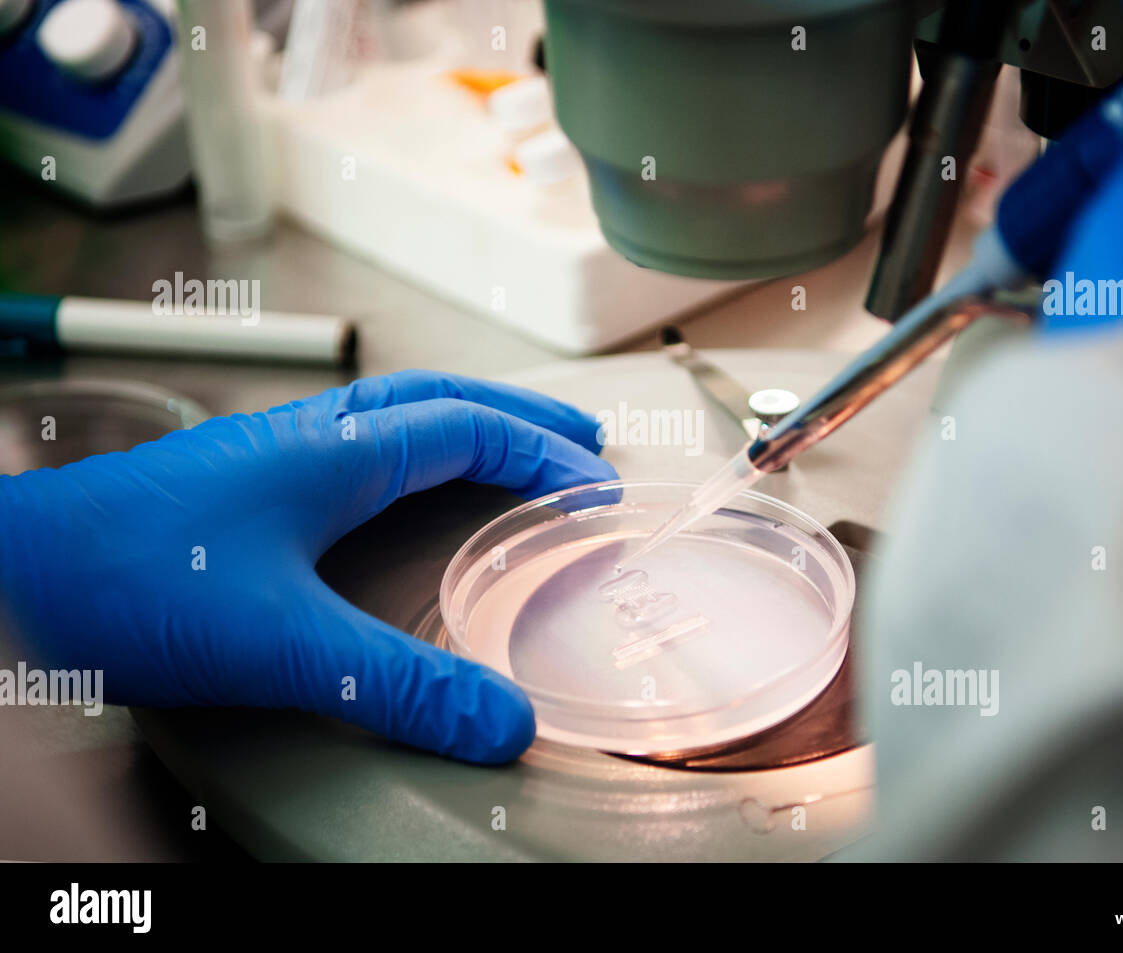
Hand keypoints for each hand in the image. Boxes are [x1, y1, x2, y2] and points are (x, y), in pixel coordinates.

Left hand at [0, 370, 616, 762]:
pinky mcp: (236, 484)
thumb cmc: (128, 579)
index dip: (542, 453)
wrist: (11, 571)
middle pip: (437, 401)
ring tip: (504, 456)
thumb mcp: (282, 642)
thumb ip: (396, 686)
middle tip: (576, 443)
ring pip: (389, 416)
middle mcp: (306, 437)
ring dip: (459, 426)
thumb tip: (502, 723)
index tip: (595, 484)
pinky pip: (348, 447)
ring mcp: (266, 454)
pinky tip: (389, 498)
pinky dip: (403, 456)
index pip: (467, 429)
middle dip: (516, 419)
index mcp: (333, 451)